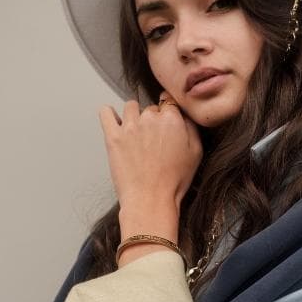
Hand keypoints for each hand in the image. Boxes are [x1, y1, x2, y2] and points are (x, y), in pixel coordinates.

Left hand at [98, 92, 202, 217]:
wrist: (151, 199)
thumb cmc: (174, 180)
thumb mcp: (196, 152)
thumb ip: (191, 127)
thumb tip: (184, 114)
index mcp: (171, 119)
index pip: (169, 102)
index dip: (170, 114)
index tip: (168, 124)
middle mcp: (150, 118)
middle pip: (150, 108)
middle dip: (153, 120)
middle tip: (154, 139)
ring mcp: (129, 126)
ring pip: (131, 107)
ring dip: (134, 116)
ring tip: (137, 133)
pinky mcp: (113, 136)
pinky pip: (106, 113)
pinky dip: (109, 114)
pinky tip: (115, 122)